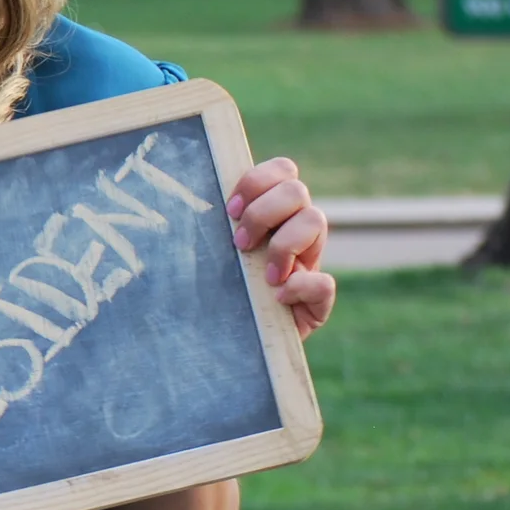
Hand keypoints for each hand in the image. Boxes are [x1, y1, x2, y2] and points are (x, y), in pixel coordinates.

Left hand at [227, 157, 334, 335]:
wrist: (232, 338)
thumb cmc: (215, 288)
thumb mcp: (210, 252)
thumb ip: (210, 227)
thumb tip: (184, 204)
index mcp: (273, 213)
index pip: (282, 171)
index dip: (257, 182)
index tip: (228, 210)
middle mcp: (295, 230)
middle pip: (297, 190)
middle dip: (263, 213)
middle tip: (239, 244)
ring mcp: (310, 262)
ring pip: (317, 220)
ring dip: (282, 245)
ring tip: (262, 274)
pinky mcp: (318, 299)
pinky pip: (325, 282)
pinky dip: (299, 286)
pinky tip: (277, 296)